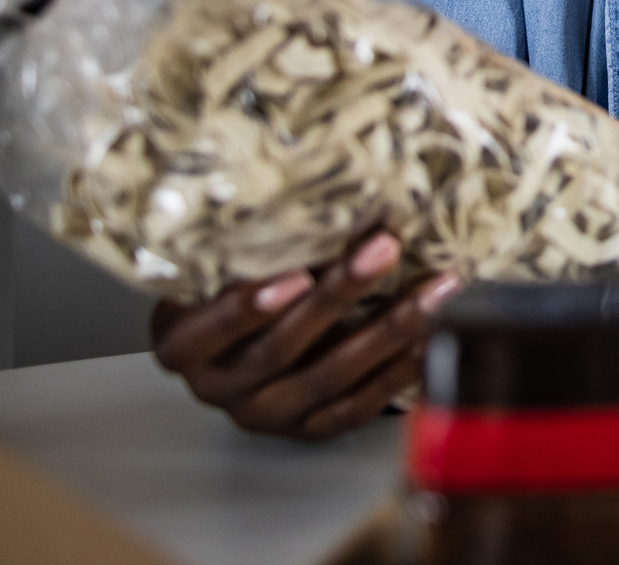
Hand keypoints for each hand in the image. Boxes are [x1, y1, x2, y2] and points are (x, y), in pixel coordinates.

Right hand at [149, 233, 459, 440]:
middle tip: (384, 249)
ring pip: (329, 378)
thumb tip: (323, 191)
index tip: (296, 275)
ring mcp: (266, 412)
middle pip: (280, 349)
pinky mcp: (309, 427)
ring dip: (388, 330)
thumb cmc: (232, 283)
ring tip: (435, 289)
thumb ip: (254, 243)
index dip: (249, 309)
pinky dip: (399, 370)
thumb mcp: (223, 263)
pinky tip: (432, 336)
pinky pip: (357, 406)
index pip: (210, 331)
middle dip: (339, 297)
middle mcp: (219, 386)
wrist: (236, 340)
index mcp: (183, 343)